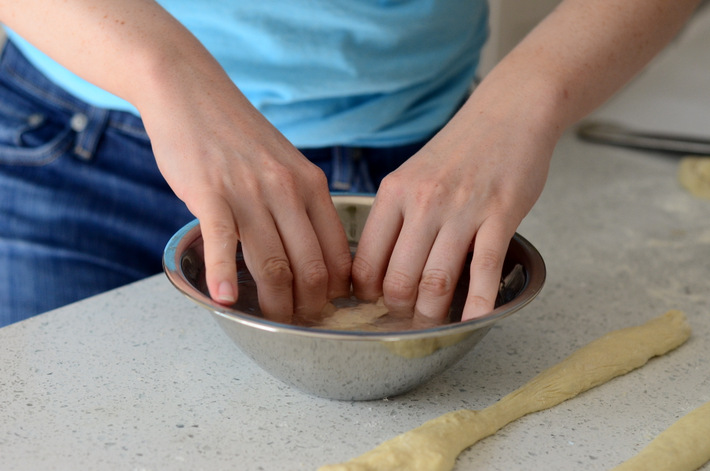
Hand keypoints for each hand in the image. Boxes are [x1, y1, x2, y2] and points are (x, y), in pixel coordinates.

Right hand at [142, 79, 351, 322]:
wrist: (190, 91)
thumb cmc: (238, 136)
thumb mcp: (286, 163)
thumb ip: (301, 204)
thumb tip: (312, 254)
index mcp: (311, 184)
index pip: (338, 252)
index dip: (336, 291)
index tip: (327, 309)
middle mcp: (286, 189)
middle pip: (310, 266)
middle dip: (309, 305)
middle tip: (299, 323)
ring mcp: (248, 191)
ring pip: (273, 263)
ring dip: (274, 302)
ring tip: (271, 320)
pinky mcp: (209, 193)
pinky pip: (221, 241)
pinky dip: (224, 274)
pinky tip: (226, 299)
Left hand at [351, 96, 554, 322]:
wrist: (508, 113)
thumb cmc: (458, 150)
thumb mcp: (411, 176)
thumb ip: (394, 217)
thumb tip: (378, 268)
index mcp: (393, 193)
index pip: (365, 260)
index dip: (366, 294)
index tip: (373, 307)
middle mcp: (423, 202)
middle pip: (399, 279)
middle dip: (399, 311)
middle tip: (404, 321)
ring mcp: (462, 210)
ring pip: (436, 281)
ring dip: (432, 314)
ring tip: (432, 326)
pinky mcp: (500, 215)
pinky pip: (485, 270)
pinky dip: (478, 304)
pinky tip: (474, 322)